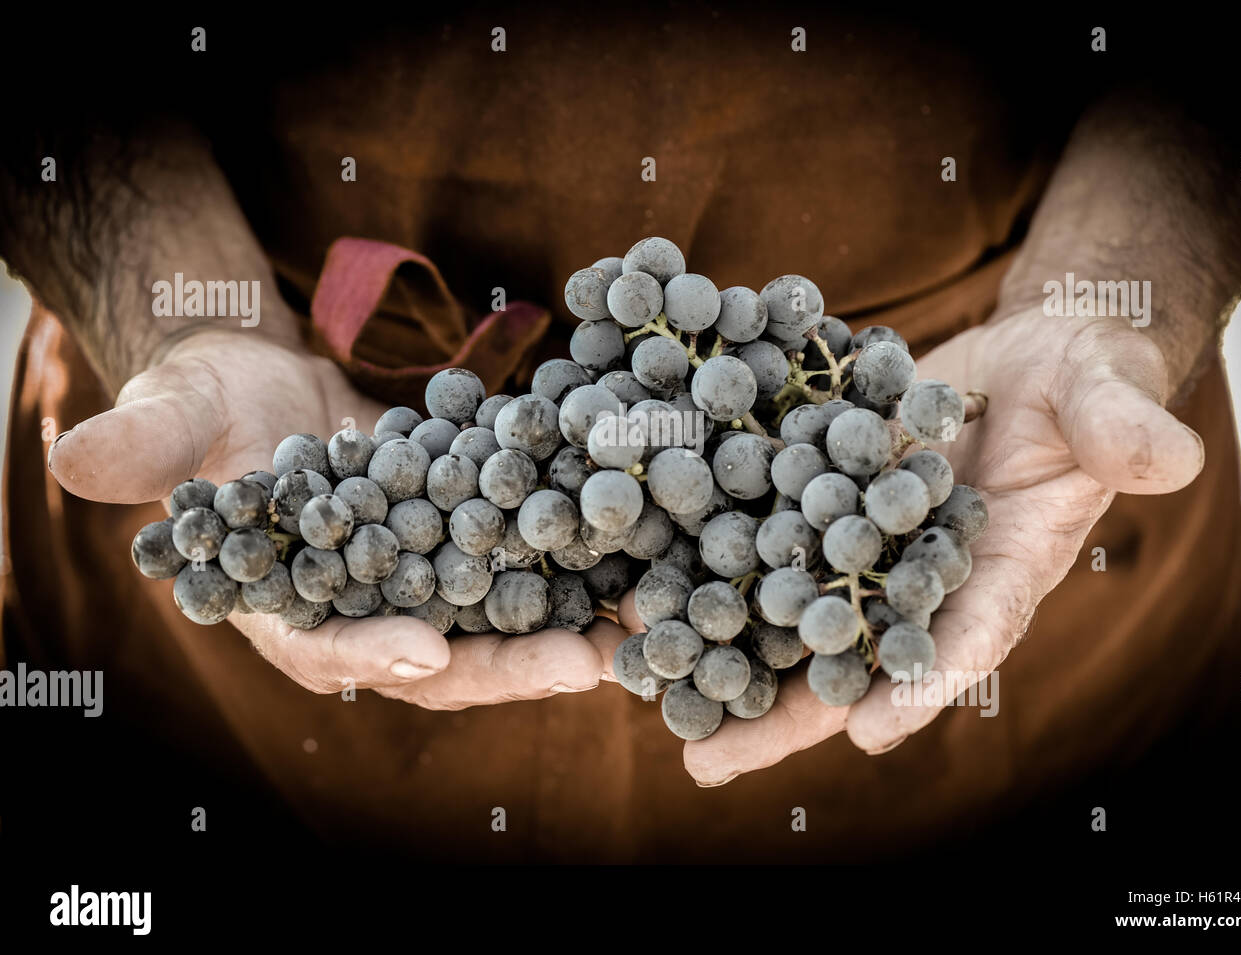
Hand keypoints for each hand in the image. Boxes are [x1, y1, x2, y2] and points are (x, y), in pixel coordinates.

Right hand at [50, 327, 619, 705]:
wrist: (271, 384)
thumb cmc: (209, 404)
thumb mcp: (175, 416)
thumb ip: (146, 447)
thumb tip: (74, 462)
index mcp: (287, 607)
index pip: (324, 647)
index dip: (370, 653)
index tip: (426, 652)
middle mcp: (367, 609)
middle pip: (438, 654)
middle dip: (508, 663)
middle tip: (583, 663)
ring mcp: (425, 580)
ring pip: (499, 619)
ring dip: (569, 627)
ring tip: (641, 625)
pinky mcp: (468, 539)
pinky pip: (527, 561)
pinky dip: (578, 563)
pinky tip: (639, 556)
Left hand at [618, 310, 1204, 784]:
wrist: (1019, 356)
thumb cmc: (1078, 379)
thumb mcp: (1105, 391)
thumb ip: (1124, 426)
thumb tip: (1170, 460)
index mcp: (999, 570)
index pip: (968, 635)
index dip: (924, 681)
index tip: (871, 728)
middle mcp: (920, 577)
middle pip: (851, 657)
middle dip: (785, 711)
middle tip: (709, 761)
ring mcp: (862, 545)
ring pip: (789, 615)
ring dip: (723, 656)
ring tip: (647, 698)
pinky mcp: (818, 500)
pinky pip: (761, 543)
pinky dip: (708, 569)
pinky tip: (641, 594)